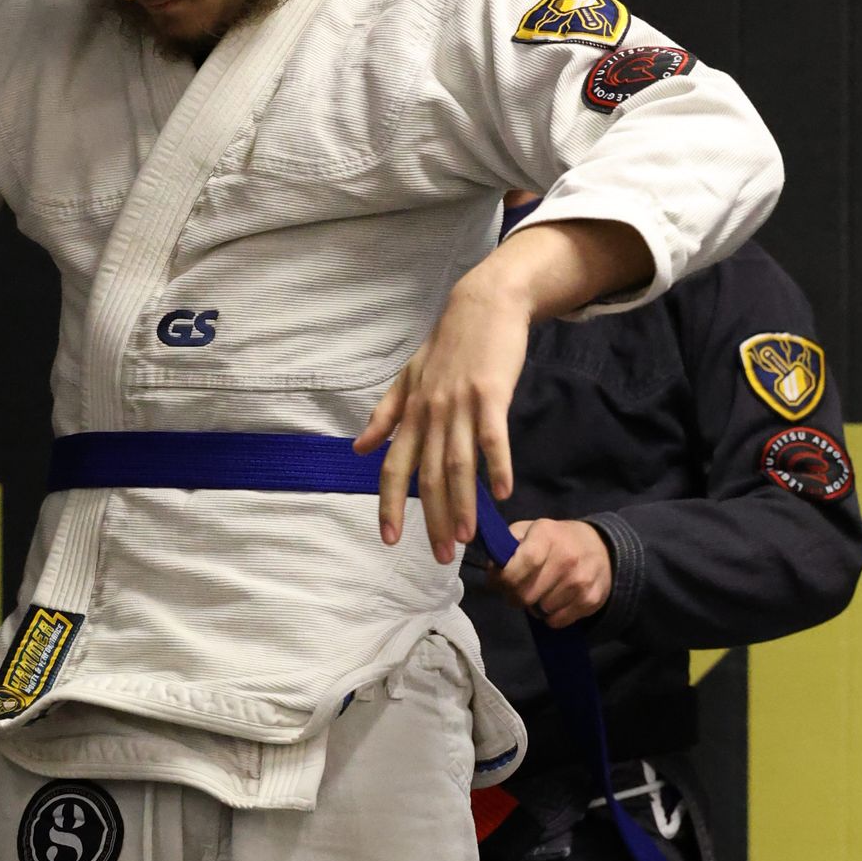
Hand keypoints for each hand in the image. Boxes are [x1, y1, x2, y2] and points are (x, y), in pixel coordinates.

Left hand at [355, 218, 647, 561]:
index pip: (393, 467)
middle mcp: (431, 414)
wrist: (483, 304)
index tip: (389, 539)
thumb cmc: (449, 344)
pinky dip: (497, 466)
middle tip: (442, 556)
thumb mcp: (408, 376)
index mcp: (411, 413)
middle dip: (434, 519)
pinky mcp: (491, 395)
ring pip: (458, 464)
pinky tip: (502, 494)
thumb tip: (359, 447)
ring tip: (468, 538)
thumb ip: (385, 414)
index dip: (389, 504)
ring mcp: (461, 405)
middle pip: (428, 476)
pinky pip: (493, 438)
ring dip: (463, 504)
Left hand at [493, 518, 613, 628]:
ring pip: (540, 610)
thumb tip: (493, 573)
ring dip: (536, 604)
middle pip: (525, 595)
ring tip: (544, 589)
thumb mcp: (530, 530)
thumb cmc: (556, 539)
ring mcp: (581, 581)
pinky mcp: (591, 600)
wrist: (602, 546)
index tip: (501, 581)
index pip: (515, 570)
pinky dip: (552, 615)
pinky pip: (556, 621)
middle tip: (521, 587)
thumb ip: (507, 547)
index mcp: (546, 535)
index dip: (502, 580)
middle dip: (516, 595)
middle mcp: (566, 558)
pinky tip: (558, 598)